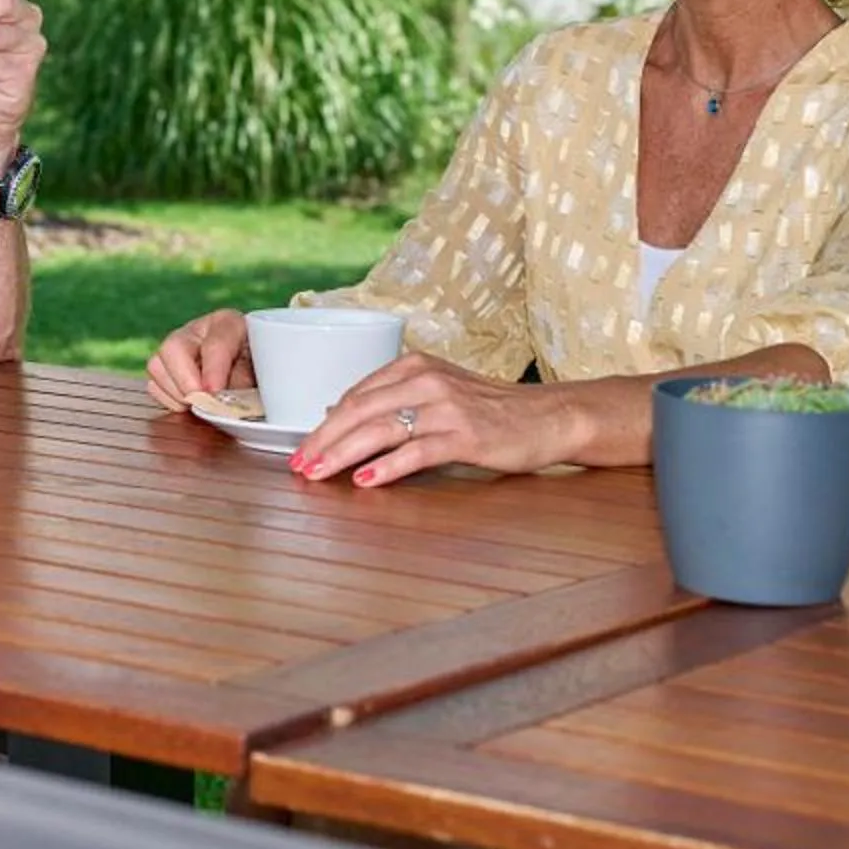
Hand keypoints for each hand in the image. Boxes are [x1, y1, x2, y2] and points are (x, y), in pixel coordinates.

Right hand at [146, 309, 253, 411]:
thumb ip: (245, 382)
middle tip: (201, 401)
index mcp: (228, 324)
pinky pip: (153, 384)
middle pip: (173, 347)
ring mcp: (178, 347)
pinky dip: (170, 399)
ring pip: (157, 366)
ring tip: (200, 403)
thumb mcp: (264, 371)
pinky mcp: (166, 368)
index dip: (213, 370)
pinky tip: (190, 403)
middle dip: (185, 381)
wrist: (255, 370)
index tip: (215, 392)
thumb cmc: (261, 369)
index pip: (215, 343)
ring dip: (177, 392)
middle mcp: (197, 331)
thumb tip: (222, 403)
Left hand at [291, 354, 579, 484]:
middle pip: (359, 411)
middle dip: (324, 440)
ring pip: (380, 430)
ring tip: (318, 473)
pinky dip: (387, 467)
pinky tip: (365, 481)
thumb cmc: (490, 409)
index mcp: (414, 367)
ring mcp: (445, 407)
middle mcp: (426, 381)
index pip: (355, 395)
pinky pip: (416, 452)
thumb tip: (338, 414)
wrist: (548, 416)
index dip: (324, 424)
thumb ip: (392, 400)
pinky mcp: (465, 435)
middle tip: (299, 465)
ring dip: (343, 454)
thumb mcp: (437, 393)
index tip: (302, 448)